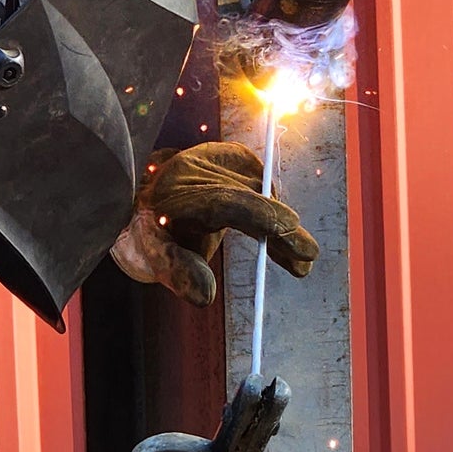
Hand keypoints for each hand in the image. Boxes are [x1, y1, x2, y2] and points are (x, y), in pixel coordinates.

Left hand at [110, 142, 318, 306]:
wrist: (146, 195)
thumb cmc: (152, 232)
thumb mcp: (154, 257)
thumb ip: (178, 272)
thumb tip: (205, 297)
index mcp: (172, 193)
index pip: (224, 201)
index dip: (260, 215)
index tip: (290, 227)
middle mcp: (195, 166)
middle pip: (251, 198)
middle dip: (282, 229)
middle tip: (306, 258)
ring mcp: (217, 156)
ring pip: (262, 193)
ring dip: (282, 227)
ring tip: (299, 262)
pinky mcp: (234, 155)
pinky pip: (263, 187)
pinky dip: (275, 214)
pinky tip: (283, 242)